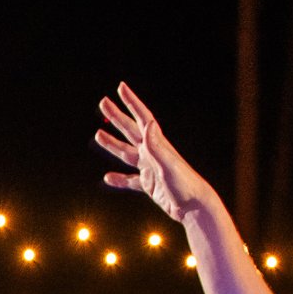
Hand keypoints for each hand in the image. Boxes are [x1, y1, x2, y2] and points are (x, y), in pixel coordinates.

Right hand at [95, 82, 220, 224]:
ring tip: (98, 135)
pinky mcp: (149, 184)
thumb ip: (156, 145)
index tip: (121, 87)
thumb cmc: (184, 184)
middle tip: (103, 102)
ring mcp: (150, 168)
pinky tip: (108, 177)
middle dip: (116, 116)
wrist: (194, 206)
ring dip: (113, 144)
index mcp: (156, 145)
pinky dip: (119, 179)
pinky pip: (130, 180)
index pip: (142, 118)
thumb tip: (149, 123)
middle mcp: (152, 153)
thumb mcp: (168, 164)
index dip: (131, 102)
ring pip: (126, 153)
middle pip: (130, 130)